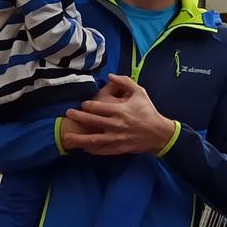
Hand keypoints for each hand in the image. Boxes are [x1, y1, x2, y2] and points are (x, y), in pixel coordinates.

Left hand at [60, 75, 176, 155]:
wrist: (159, 133)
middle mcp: (116, 125)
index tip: (82, 104)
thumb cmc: (148, 111)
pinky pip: (102, 150)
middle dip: (78, 118)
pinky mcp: (119, 148)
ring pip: (94, 140)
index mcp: (120, 111)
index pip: (98, 107)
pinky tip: (83, 148)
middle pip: (92, 121)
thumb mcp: (139, 92)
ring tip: (67, 138)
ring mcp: (117, 138)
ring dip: (79, 139)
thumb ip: (124, 82)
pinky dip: (92, 150)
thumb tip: (110, 75)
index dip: (87, 105)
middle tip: (68, 115)